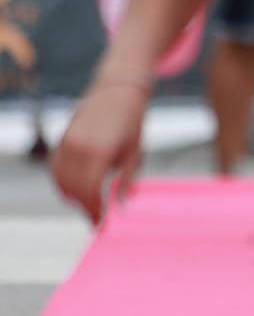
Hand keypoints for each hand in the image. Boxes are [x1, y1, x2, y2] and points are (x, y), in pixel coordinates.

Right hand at [52, 80, 149, 225]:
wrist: (118, 90)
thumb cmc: (132, 121)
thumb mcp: (135, 151)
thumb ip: (128, 179)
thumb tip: (124, 205)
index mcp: (99, 152)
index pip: (90, 192)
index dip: (93, 211)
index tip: (99, 225)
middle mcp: (78, 148)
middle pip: (73, 190)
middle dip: (84, 206)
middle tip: (96, 216)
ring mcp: (67, 142)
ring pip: (60, 181)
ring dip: (72, 195)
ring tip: (89, 202)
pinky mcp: (62, 138)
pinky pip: (55, 168)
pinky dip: (62, 181)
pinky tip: (76, 187)